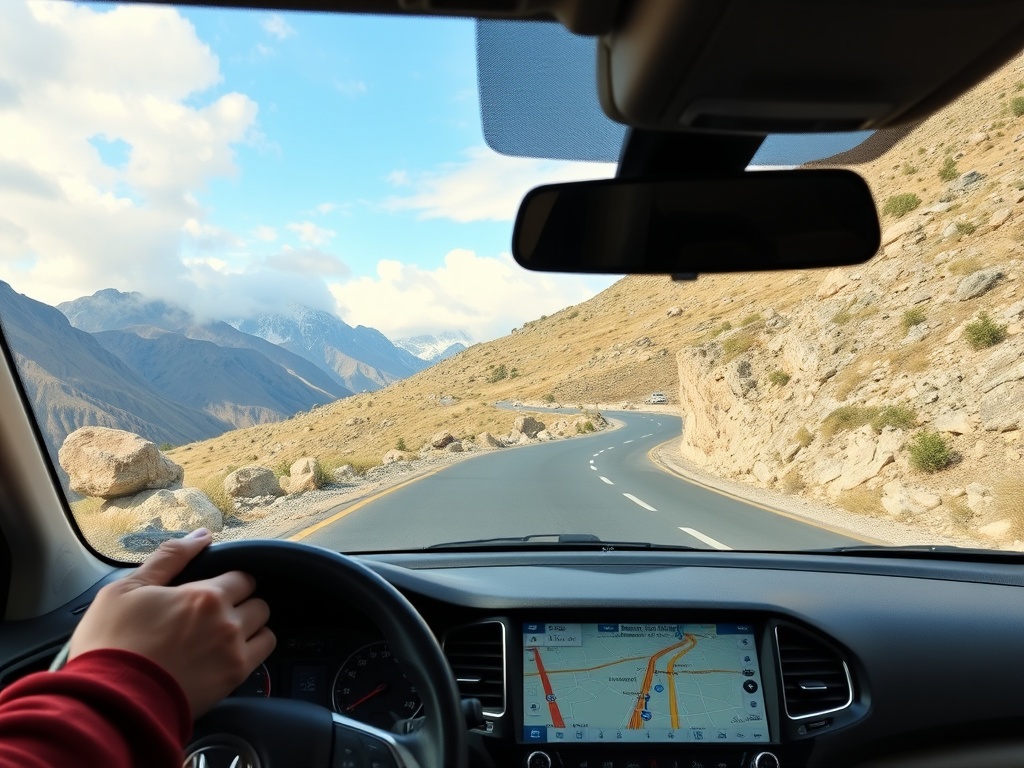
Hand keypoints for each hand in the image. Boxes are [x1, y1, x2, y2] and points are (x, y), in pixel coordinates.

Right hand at [69, 529, 275, 715]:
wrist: (108, 703)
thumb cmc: (111, 644)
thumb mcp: (127, 588)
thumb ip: (170, 557)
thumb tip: (202, 536)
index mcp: (205, 596)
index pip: (242, 578)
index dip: (229, 583)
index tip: (214, 593)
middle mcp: (226, 621)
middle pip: (257, 602)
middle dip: (242, 605)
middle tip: (217, 616)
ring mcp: (233, 652)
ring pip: (265, 628)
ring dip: (251, 628)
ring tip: (225, 636)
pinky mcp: (233, 680)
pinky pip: (263, 655)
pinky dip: (253, 651)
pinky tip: (229, 655)